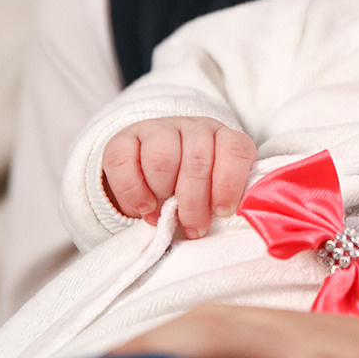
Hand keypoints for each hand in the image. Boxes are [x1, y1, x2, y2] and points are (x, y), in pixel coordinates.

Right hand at [101, 117, 255, 237]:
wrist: (151, 172)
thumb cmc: (194, 188)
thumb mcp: (215, 193)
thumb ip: (221, 202)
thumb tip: (223, 223)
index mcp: (223, 138)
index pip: (235, 150)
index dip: (230, 183)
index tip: (222, 211)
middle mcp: (194, 129)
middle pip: (197, 161)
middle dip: (194, 203)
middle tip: (192, 228)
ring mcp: (159, 129)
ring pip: (162, 159)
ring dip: (162, 194)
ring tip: (162, 215)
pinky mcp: (124, 138)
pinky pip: (123, 161)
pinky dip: (133, 191)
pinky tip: (143, 207)